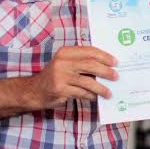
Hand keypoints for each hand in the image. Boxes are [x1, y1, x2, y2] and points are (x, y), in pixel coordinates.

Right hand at [0, 46, 117, 118]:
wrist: (33, 91)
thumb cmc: (54, 76)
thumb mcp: (65, 64)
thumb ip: (81, 62)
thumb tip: (106, 66)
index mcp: (65, 52)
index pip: (89, 51)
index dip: (104, 56)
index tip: (115, 62)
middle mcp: (62, 62)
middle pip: (90, 65)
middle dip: (106, 71)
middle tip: (116, 76)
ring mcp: (60, 76)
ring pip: (87, 81)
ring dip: (101, 88)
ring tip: (109, 92)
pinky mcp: (60, 89)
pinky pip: (81, 93)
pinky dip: (90, 96)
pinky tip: (95, 97)